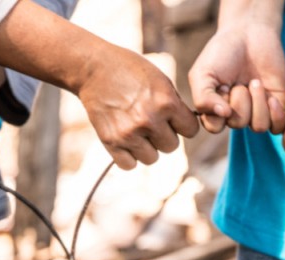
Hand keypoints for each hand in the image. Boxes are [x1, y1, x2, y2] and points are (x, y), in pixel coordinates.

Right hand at [77, 47, 199, 168]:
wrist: (93, 69)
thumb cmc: (129, 71)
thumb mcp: (160, 80)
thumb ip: (174, 104)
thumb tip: (186, 126)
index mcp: (167, 103)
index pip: (190, 130)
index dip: (182, 125)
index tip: (172, 119)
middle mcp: (150, 120)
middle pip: (171, 147)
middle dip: (163, 136)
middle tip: (149, 122)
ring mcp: (129, 133)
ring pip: (151, 158)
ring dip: (146, 148)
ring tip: (136, 131)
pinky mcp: (111, 142)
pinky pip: (129, 165)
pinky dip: (128, 156)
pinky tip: (125, 141)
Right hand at [189, 22, 284, 133]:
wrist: (249, 32)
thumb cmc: (221, 53)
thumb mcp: (203, 74)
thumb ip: (202, 99)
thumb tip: (223, 115)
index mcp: (214, 108)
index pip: (214, 126)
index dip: (218, 110)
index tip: (220, 88)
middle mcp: (235, 113)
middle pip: (238, 124)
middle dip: (239, 100)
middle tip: (239, 81)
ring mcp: (257, 110)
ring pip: (258, 126)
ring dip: (257, 103)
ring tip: (255, 82)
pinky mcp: (277, 104)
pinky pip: (277, 126)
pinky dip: (276, 115)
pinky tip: (272, 98)